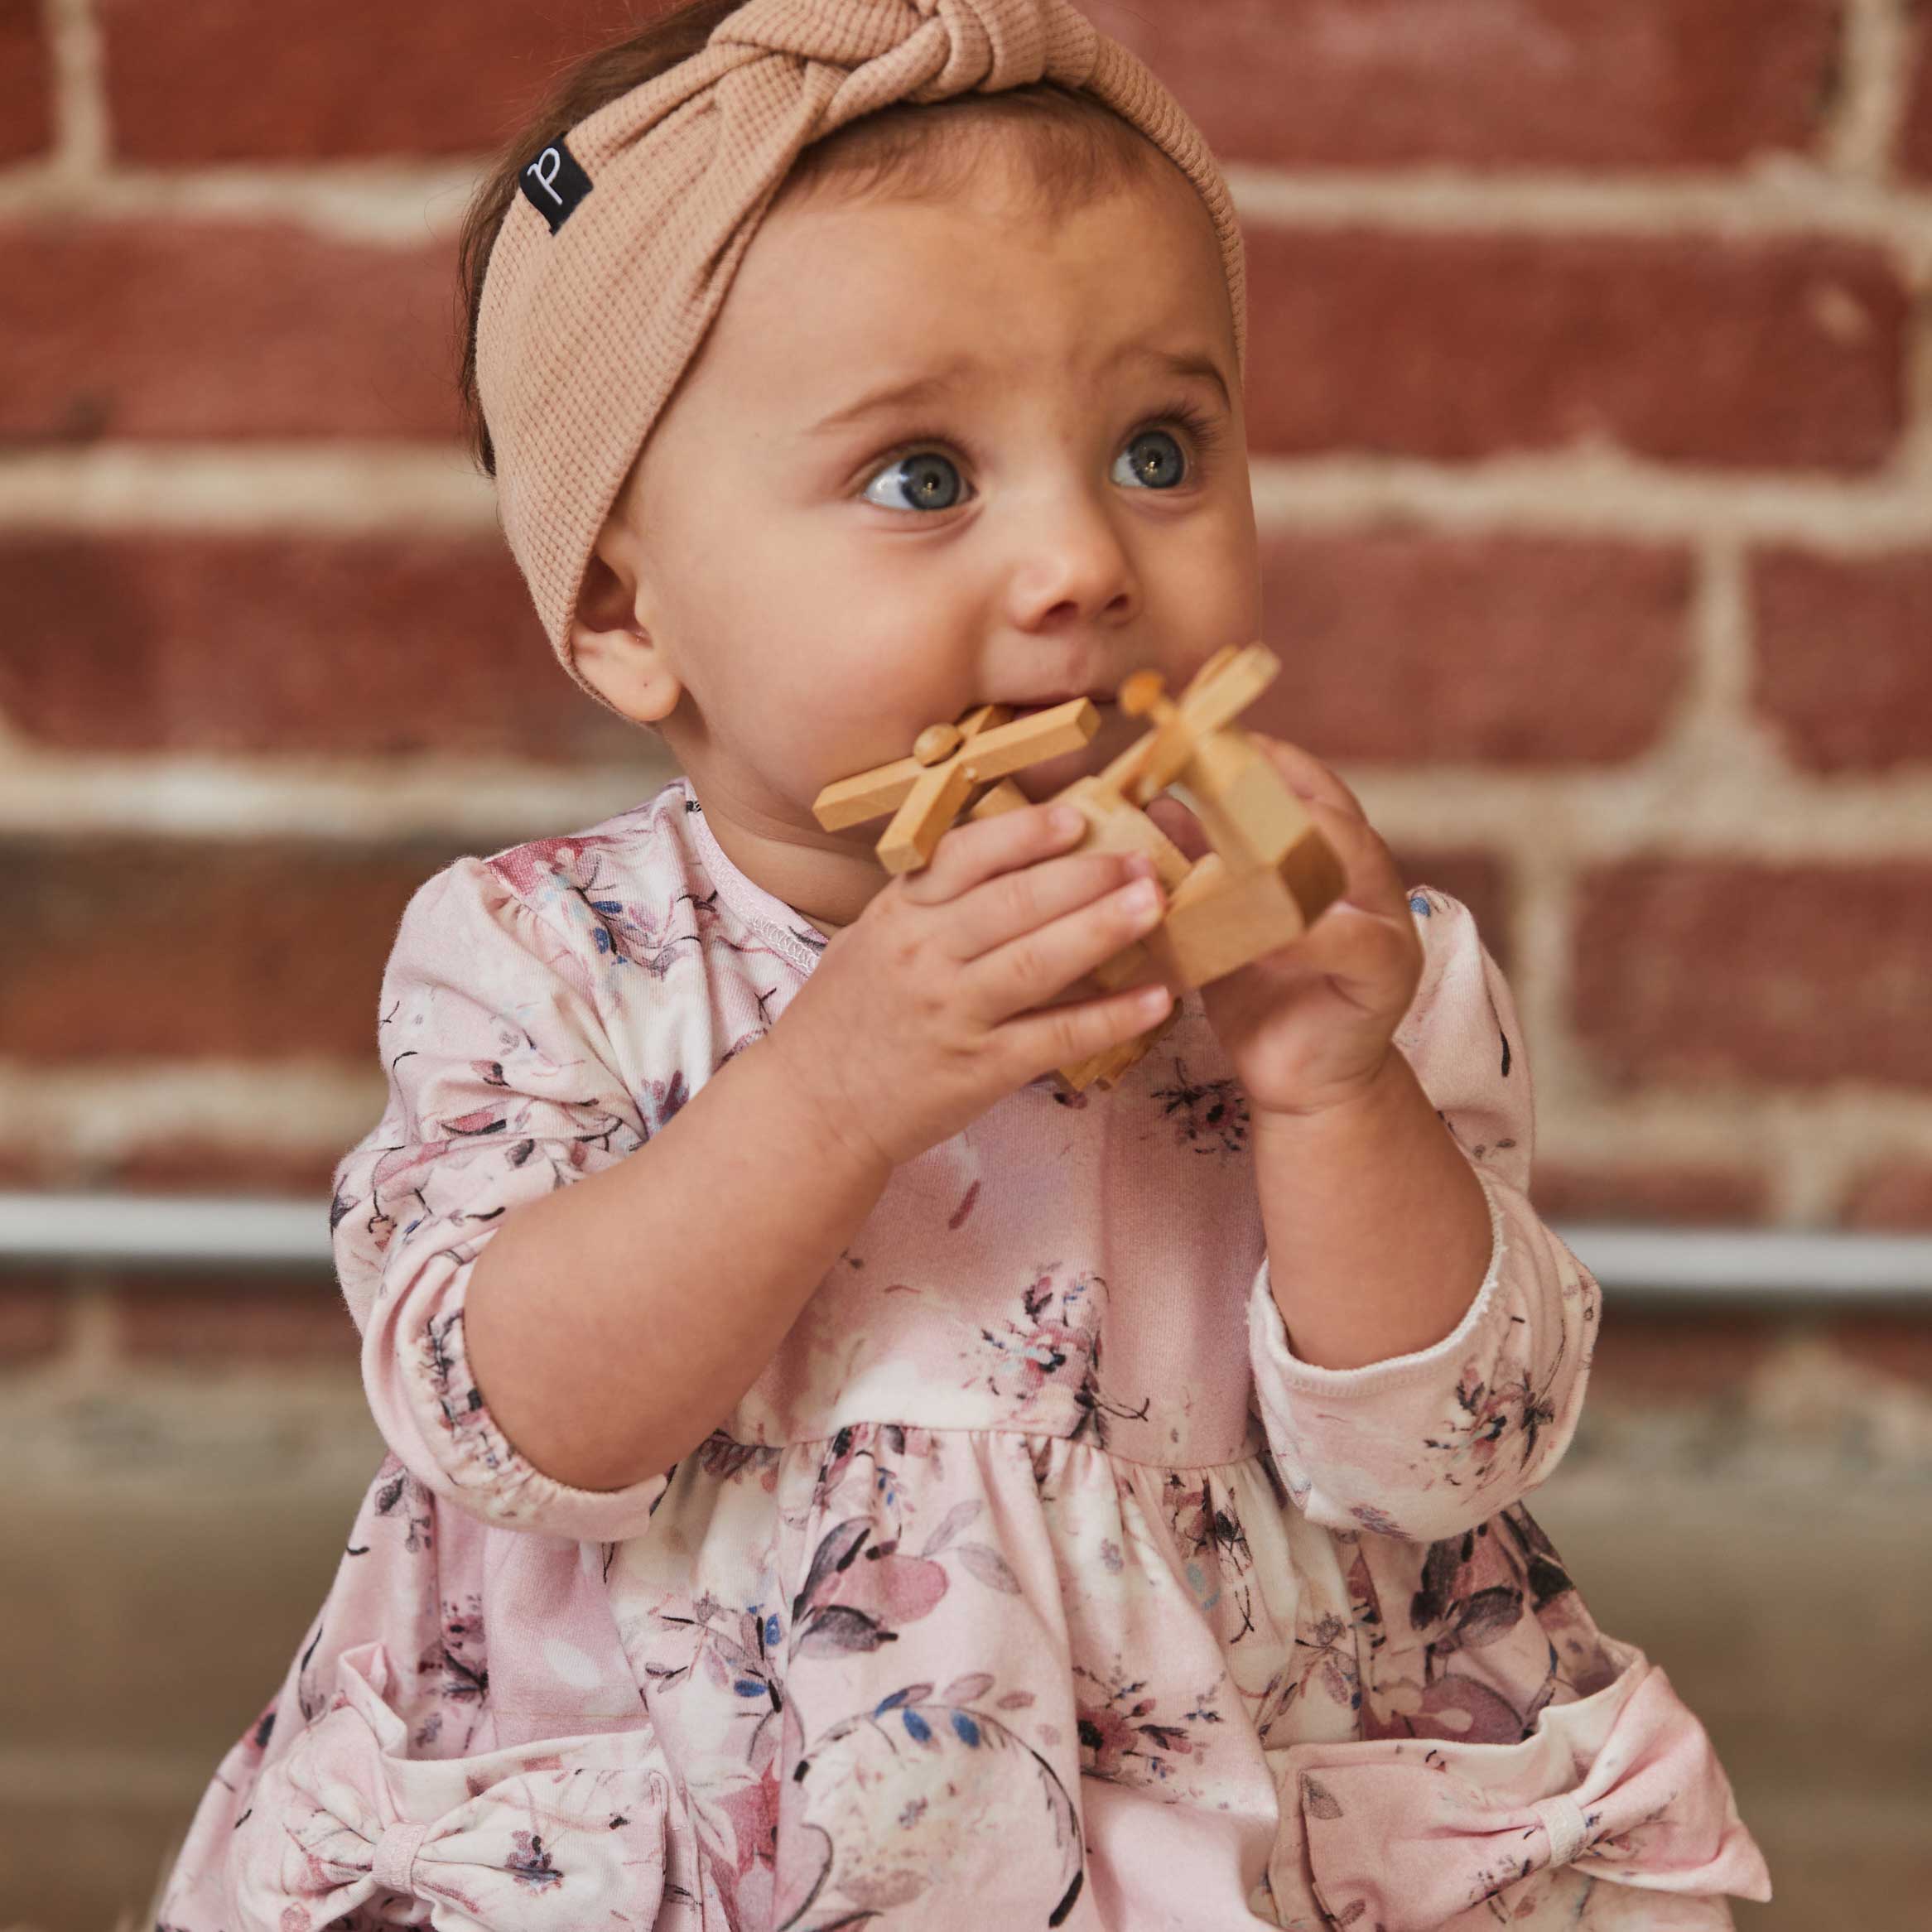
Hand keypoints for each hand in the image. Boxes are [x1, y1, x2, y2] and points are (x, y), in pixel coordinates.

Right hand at [764, 803, 1175, 1170]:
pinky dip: (1110, 1017)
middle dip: (1086, 875)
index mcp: (898, 914)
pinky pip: (1055, 1037)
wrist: (812, 1109)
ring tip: (1154, 905)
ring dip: (1102, 929)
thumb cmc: (847, 1019)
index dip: (1026, 833)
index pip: (966, 857)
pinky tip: (1156, 1000)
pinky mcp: (979, 1069)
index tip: (1078, 816)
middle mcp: (924, 956)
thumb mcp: (870, 940)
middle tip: (1142, 859)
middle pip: (1015, 902)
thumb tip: (1010, 861)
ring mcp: (953, 1014)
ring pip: (1037, 962)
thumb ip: (929, 903)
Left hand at [1144, 734, 1421, 1118]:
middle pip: (1335, 814)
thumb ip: (1201, 867)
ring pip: (1352, 864)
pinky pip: (1349, 942)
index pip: (1309, 791)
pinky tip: (1264, 927)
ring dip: (1297, 844)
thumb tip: (1158, 805)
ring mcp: (1386, 925)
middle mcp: (1367, 883)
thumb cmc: (1259, 995)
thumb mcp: (1217, 921)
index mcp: (1331, 861)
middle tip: (1226, 764)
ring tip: (1243, 827)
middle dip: (1283, 786)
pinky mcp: (1385, 974)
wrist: (1298, 1081)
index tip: (1218, 735)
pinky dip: (1306, 931)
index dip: (1270, 760)